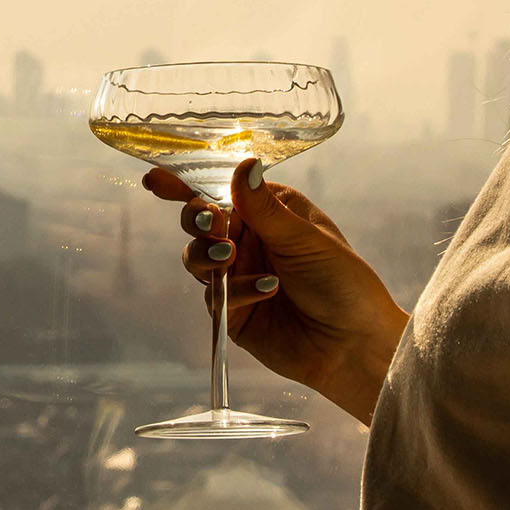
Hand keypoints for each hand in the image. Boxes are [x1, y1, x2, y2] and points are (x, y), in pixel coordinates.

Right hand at [143, 157, 408, 424]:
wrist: (355, 346)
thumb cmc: (344, 283)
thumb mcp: (306, 239)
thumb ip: (265, 208)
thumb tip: (244, 163)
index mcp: (270, 212)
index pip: (221, 192)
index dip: (184, 185)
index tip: (154, 180)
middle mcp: (250, 241)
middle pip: (200, 223)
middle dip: (197, 221)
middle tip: (213, 225)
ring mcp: (239, 277)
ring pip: (196, 258)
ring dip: (207, 254)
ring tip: (231, 256)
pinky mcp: (234, 312)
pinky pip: (215, 296)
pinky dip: (236, 290)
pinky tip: (268, 290)